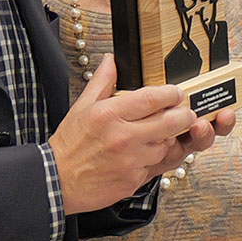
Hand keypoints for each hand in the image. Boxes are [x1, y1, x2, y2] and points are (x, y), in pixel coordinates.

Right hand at [48, 58, 228, 214]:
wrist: (57, 180)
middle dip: (182, 116)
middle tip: (183, 114)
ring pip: (166, 145)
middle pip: (170, 122)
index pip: (153, 98)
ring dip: (165, 140)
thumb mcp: (82, 107)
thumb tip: (111, 60)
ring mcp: (130, 160)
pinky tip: (140, 156)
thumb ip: (102, 82)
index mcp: (109, 114)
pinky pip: (154, 166)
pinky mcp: (133, 180)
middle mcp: (122, 136)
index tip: (177, 93)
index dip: (171, 94)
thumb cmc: (70, 144)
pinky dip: (151, 160)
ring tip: (154, 136)